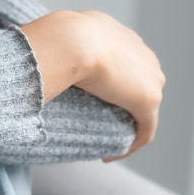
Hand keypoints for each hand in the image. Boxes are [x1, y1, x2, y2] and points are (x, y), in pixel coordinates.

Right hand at [21, 10, 162, 158]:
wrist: (73, 41)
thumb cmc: (60, 38)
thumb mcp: (61, 36)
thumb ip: (62, 46)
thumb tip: (42, 57)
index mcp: (126, 40)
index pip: (128, 69)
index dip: (112, 89)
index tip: (92, 104)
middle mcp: (146, 58)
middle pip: (139, 90)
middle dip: (122, 110)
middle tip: (96, 126)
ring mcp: (151, 80)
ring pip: (145, 112)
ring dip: (126, 130)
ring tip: (101, 145)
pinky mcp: (148, 102)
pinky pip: (145, 131)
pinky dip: (131, 146)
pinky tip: (109, 157)